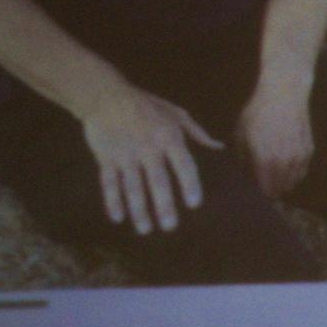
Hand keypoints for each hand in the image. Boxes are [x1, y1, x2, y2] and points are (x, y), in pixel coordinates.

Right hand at [79, 85, 222, 234]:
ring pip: (132, 186)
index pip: (183, 164)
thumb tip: (220, 148)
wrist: (106, 96)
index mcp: (169, 137)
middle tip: (170, 227)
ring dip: (138, 209)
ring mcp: (126, 155)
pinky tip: (118, 218)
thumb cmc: (147, 106)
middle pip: (157, 181)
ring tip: (146, 229)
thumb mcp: (176, 114)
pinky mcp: (106, 158)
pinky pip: (109, 182)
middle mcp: (148, 148)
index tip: (194, 204)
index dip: (189, 184)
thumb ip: (197, 134)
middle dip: (163, 205)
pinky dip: (112, 200)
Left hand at [235, 83, 313, 197]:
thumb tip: (243, 172)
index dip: (260, 196)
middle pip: (280, 189)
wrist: (285, 94)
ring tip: (275, 182)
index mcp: (265, 160)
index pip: (265, 189)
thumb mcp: (241, 134)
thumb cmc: (258, 112)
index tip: (255, 196)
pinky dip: (294, 174)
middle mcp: (285, 162)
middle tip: (264, 190)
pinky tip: (286, 169)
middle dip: (272, 192)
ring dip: (284, 185)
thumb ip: (241, 158)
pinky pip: (302, 171)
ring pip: (293, 182)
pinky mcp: (309, 150)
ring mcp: (299, 157)